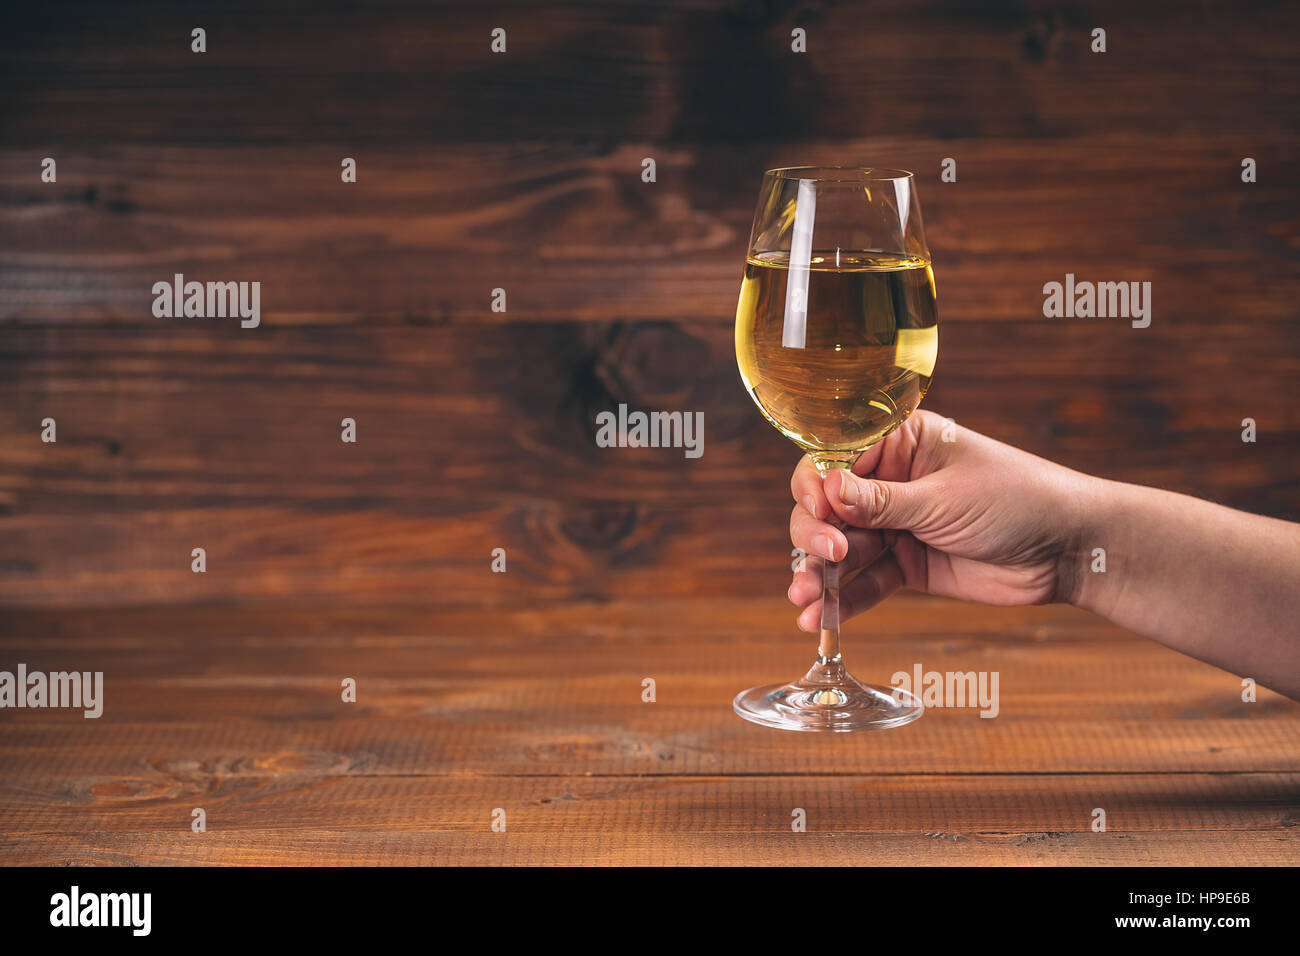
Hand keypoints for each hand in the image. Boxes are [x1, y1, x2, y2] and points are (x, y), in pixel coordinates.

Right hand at [788, 409, 1095, 630]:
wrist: (1068, 550)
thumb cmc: (1017, 500)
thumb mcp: (944, 498)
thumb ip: (882, 502)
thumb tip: (827, 491)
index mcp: (901, 444)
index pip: (836, 457)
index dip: (817, 485)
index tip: (819, 511)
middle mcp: (890, 481)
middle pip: (827, 505)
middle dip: (816, 533)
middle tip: (827, 557)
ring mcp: (896, 525)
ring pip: (840, 548)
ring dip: (818, 574)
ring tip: (805, 600)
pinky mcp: (907, 565)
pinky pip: (866, 582)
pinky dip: (843, 601)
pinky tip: (819, 618)